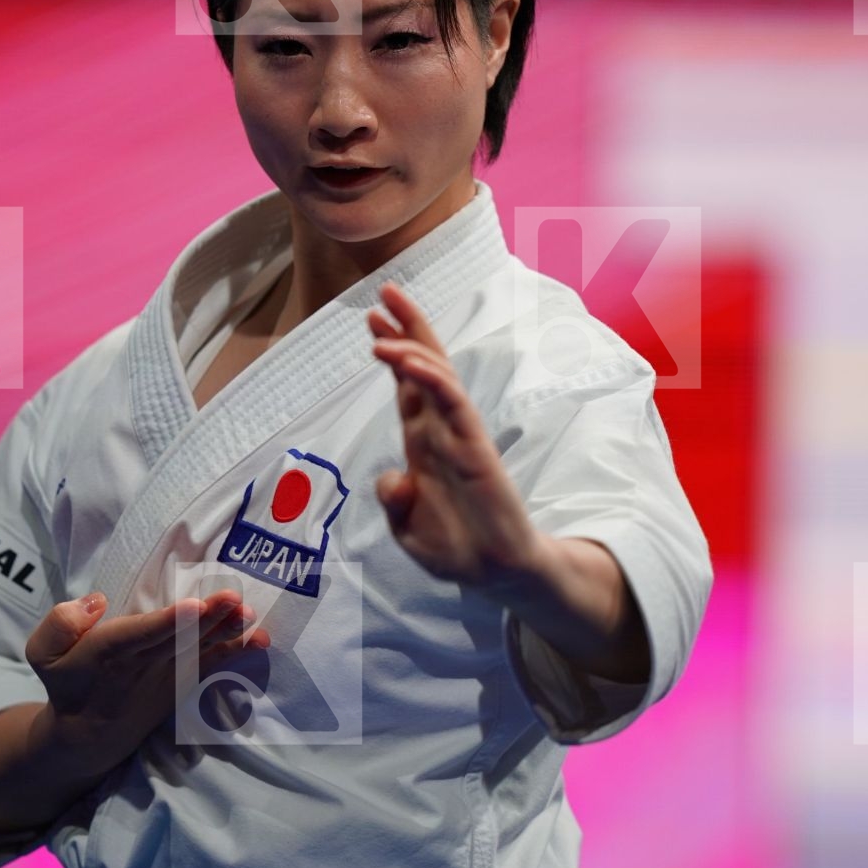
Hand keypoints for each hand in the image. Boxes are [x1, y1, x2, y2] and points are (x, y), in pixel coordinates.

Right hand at [24, 589, 268, 774]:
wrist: (86, 736)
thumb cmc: (67, 682)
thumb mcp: (41, 653)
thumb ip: (61, 623)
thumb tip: (97, 601)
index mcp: (107, 651)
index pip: (140, 635)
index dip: (168, 622)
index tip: (194, 607)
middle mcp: (142, 664)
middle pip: (178, 638)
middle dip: (207, 619)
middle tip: (233, 598)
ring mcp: (167, 674)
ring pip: (199, 649)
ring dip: (226, 632)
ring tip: (249, 614)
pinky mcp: (182, 681)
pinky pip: (212, 665)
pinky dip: (236, 652)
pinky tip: (260, 639)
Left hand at [367, 281, 544, 588]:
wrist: (494, 575)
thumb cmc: (455, 549)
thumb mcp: (408, 530)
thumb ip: (395, 502)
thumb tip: (392, 479)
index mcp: (423, 445)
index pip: (407, 388)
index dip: (392, 352)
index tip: (373, 320)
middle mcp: (441, 431)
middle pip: (424, 368)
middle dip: (406, 328)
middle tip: (385, 291)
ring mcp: (460, 436)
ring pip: (438, 377)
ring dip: (411, 346)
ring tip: (383, 319)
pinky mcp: (476, 448)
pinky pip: (454, 404)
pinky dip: (433, 379)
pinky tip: (412, 362)